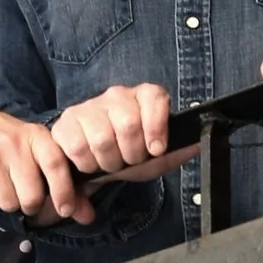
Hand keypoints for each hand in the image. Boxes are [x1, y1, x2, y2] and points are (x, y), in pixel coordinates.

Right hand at [0, 109, 88, 224]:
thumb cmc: (6, 145)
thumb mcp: (35, 153)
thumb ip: (64, 184)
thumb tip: (87, 217)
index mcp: (36, 136)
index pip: (56, 165)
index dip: (64, 192)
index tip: (65, 209)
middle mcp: (14, 143)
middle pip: (32, 197)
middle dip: (29, 204)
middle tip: (21, 193)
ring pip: (9, 204)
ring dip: (6, 202)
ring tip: (0, 183)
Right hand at [52, 83, 196, 182]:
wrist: (93, 159)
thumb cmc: (128, 154)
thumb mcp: (156, 157)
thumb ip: (177, 151)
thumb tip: (197, 144)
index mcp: (142, 97)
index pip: (153, 97)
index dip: (156, 125)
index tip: (156, 149)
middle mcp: (115, 96)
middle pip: (128, 124)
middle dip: (131, 154)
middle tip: (129, 162)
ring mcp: (88, 107)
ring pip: (101, 139)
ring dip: (108, 163)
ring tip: (110, 164)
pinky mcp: (65, 122)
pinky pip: (77, 147)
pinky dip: (87, 165)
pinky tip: (91, 166)